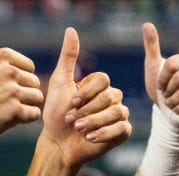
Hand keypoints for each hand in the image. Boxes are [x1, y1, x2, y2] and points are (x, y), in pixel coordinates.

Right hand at [0, 1, 42, 148]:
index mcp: (2, 55)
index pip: (28, 67)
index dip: (16, 79)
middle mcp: (9, 70)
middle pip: (34, 82)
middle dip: (22, 93)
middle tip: (0, 101)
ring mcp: (12, 91)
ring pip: (36, 97)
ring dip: (24, 106)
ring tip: (5, 109)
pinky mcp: (14, 112)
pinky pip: (33, 113)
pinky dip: (24, 119)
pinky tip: (7, 118)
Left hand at [42, 27, 130, 167]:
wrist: (57, 143)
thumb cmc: (56, 115)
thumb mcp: (59, 84)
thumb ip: (68, 58)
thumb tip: (71, 30)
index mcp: (99, 85)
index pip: (103, 80)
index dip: (86, 93)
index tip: (70, 103)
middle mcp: (111, 97)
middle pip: (111, 96)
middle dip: (88, 110)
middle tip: (71, 120)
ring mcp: (118, 114)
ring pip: (116, 112)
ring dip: (94, 122)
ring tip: (78, 129)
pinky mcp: (121, 132)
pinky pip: (122, 128)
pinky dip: (104, 134)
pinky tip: (89, 138)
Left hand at [143, 22, 178, 124]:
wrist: (168, 111)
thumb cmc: (162, 88)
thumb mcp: (153, 66)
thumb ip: (151, 46)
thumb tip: (146, 24)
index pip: (172, 65)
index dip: (161, 79)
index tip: (161, 84)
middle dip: (167, 91)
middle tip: (166, 95)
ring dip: (172, 102)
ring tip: (172, 102)